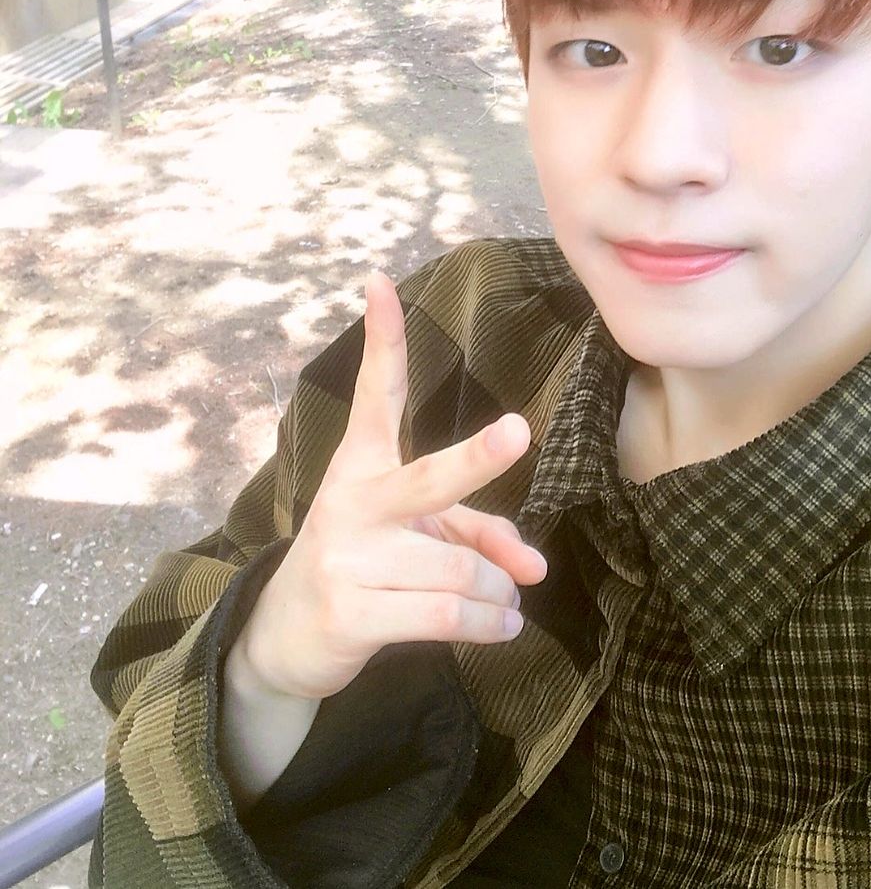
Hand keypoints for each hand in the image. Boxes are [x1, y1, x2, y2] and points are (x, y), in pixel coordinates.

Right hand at [232, 269, 548, 701]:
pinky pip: (448, 615)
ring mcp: (349, 559)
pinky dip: (490, 623)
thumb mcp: (416, 536)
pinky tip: (505, 625)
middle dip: (476, 456)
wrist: (285, 638)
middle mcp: (354, 503)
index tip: (380, 283)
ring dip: (500, 590)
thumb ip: (477, 536)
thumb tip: (534, 567)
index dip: (382, 340)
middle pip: (429, 479)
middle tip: (518, 430)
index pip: (375, 394)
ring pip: (462, 570)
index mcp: (362, 465)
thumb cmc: (365, 566)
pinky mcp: (352, 615)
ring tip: (506, 599)